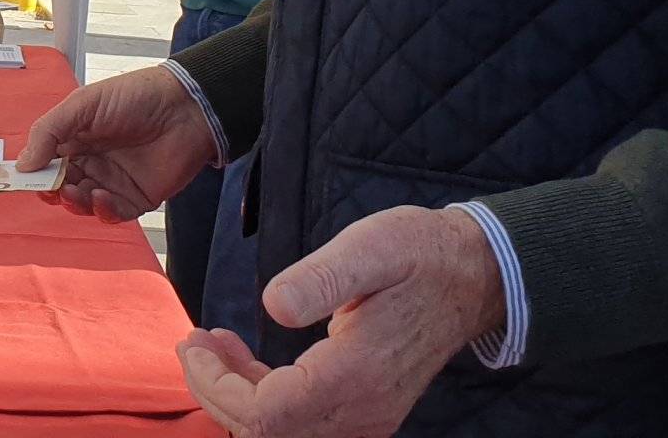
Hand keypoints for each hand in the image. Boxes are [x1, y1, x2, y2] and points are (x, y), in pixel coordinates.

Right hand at [15, 63, 216, 221]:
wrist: (184, 108)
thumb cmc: (134, 97)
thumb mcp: (82, 104)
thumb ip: (48, 133)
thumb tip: (22, 165)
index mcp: (75, 137)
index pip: (46, 161)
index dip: (34, 172)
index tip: (22, 179)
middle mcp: (92, 161)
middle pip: (61, 186)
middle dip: (52, 190)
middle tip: (50, 187)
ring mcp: (113, 181)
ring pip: (82, 203)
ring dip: (74, 202)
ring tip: (73, 192)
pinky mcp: (136, 198)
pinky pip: (112, 214)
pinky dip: (102, 211)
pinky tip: (101, 197)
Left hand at [178, 206, 504, 436]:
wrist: (472, 275)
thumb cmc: (418, 255)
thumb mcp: (369, 248)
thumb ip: (320, 278)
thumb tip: (274, 305)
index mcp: (355, 375)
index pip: (264, 415)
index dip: (216, 387)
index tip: (194, 343)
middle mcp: (363, 411)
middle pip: (266, 434)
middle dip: (217, 393)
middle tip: (195, 343)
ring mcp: (368, 418)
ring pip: (281, 435)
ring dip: (237, 397)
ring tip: (213, 347)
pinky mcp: (366, 411)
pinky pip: (302, 425)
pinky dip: (264, 399)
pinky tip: (246, 358)